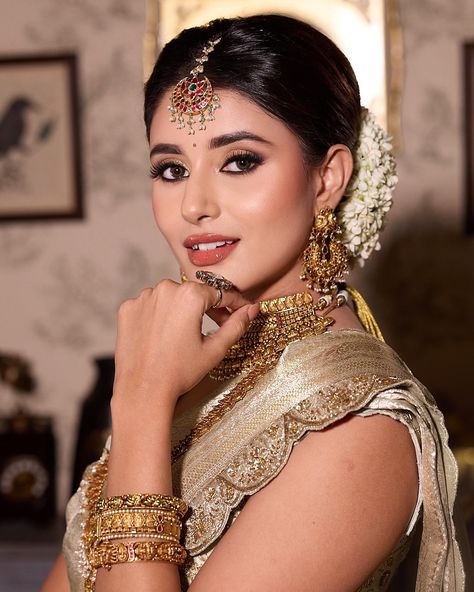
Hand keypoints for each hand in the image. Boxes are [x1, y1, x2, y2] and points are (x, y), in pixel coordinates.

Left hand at [112, 278, 258, 417]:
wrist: (143, 391)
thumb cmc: (180, 372)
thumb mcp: (215, 349)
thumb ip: (236, 325)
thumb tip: (252, 309)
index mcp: (190, 296)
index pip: (220, 294)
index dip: (235, 303)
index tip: (244, 309)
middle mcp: (165, 289)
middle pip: (195, 294)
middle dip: (208, 308)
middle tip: (217, 326)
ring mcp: (143, 298)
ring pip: (171, 298)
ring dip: (181, 311)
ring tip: (186, 335)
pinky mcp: (128, 309)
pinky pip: (150, 306)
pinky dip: (158, 316)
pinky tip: (163, 336)